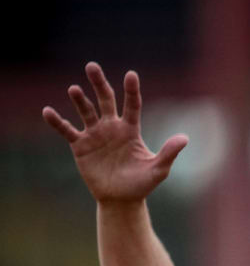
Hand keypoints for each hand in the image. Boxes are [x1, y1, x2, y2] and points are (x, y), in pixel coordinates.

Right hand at [42, 62, 187, 204]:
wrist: (121, 199)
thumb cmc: (142, 184)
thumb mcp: (158, 169)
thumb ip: (169, 153)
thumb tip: (185, 138)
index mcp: (131, 130)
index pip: (132, 105)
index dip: (132, 90)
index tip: (132, 74)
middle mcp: (112, 127)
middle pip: (105, 100)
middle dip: (99, 84)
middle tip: (92, 66)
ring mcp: (94, 134)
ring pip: (85, 111)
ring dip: (79, 100)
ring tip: (74, 89)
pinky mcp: (80, 145)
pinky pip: (66, 130)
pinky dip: (57, 122)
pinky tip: (48, 112)